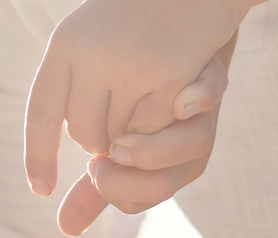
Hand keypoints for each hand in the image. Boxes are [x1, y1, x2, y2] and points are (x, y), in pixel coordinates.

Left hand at [23, 0, 244, 195]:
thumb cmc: (148, 3)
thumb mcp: (99, 31)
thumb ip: (80, 83)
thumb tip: (82, 150)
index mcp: (65, 42)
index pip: (42, 112)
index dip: (38, 153)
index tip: (41, 189)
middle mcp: (90, 55)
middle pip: (86, 134)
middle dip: (106, 136)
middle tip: (128, 112)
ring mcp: (130, 66)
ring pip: (121, 136)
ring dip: (136, 127)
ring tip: (153, 86)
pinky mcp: (169, 77)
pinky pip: (155, 127)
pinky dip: (165, 119)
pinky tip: (176, 85)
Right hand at [52, 56, 227, 234]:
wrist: (178, 57)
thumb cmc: (142, 109)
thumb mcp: (117, 145)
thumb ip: (94, 181)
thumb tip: (64, 227)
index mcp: (168, 170)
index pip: (135, 202)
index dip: (111, 190)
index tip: (92, 166)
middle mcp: (189, 148)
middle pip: (163, 183)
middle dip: (122, 174)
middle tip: (101, 153)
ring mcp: (202, 114)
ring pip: (194, 143)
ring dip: (153, 148)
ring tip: (120, 134)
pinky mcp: (210, 76)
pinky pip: (213, 91)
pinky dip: (201, 96)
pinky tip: (178, 102)